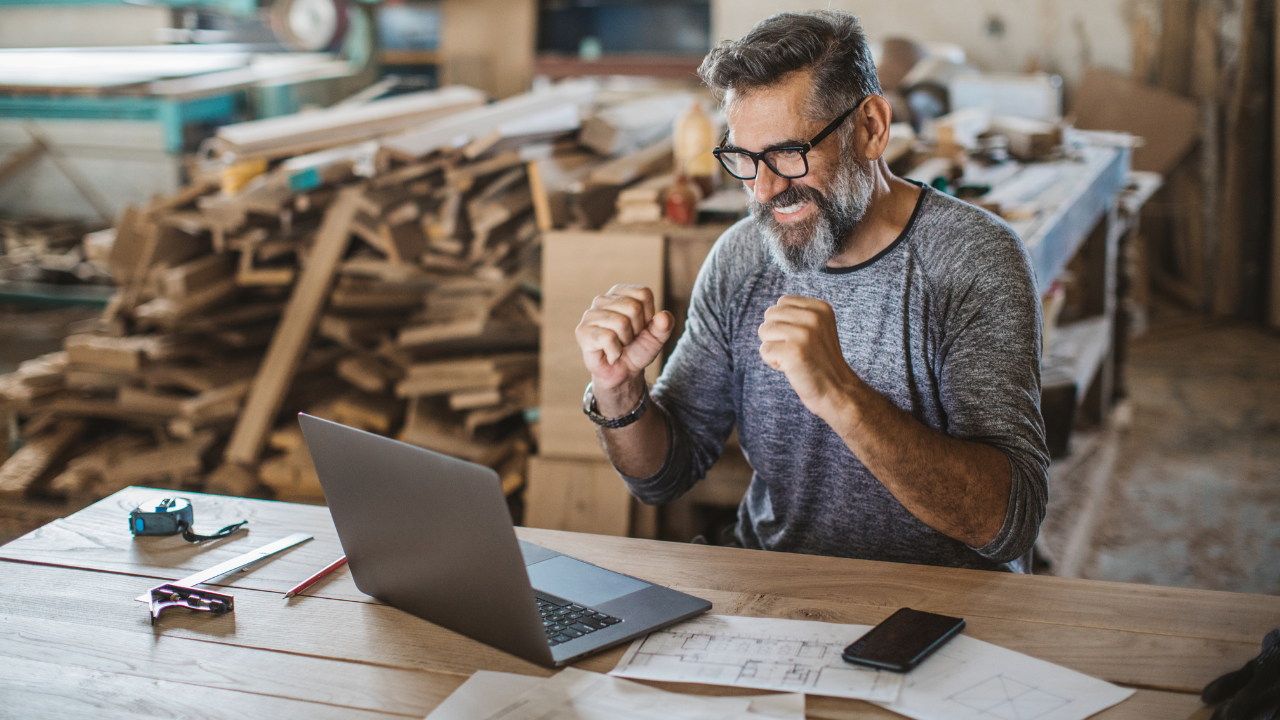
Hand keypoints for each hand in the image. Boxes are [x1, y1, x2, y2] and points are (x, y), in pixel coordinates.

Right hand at [575, 284, 673, 401]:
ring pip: (621, 323)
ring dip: (625, 341)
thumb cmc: (638, 349)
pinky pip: (607, 338)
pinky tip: (611, 354)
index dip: (649, 315)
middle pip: (633, 307)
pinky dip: (615, 352)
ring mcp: (590, 315)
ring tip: (618, 345)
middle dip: (637, 329)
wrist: (623, 373)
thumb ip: (665, 325)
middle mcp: (602, 299)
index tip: (640, 327)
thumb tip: (663, 317)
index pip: (644, 294)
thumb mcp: (657, 336)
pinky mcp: (582, 332)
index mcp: (620, 293)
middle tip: (628, 339)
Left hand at [758, 295, 859, 421]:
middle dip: (775, 334)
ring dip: (773, 349)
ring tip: (794, 359)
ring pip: (764, 331)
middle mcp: (814, 318)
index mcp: (821, 308)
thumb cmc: (820, 362)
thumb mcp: (817, 330)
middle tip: (796, 350)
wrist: (838, 391)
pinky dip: (773, 363)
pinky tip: (791, 368)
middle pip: (770, 315)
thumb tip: (769, 311)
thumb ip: (797, 316)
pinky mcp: (793, 352)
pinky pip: (764, 351)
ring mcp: (804, 334)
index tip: (801, 339)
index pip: (782, 302)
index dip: (784, 322)